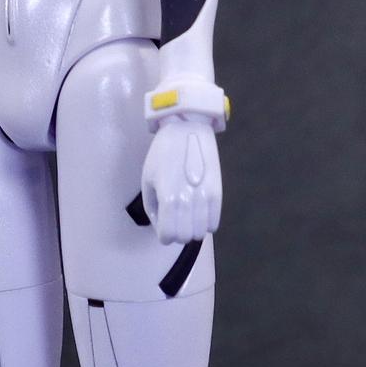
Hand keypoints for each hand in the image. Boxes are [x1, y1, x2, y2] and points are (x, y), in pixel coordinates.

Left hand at [141, 114, 222, 244]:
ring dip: (192, 228)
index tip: (163, 224)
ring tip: (187, 214)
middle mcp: (189, 202)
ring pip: (201, 233)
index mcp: (168, 199)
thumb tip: (162, 228)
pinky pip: (214, 223)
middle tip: (175, 219)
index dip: (163, 234)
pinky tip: (199, 212)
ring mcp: (206, 198)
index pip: (168, 237)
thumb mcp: (147, 181)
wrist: (187, 129)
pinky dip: (206, 223)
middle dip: (178, 233)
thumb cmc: (161, 154)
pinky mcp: (218, 193)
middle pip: (186, 238)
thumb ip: (152, 210)